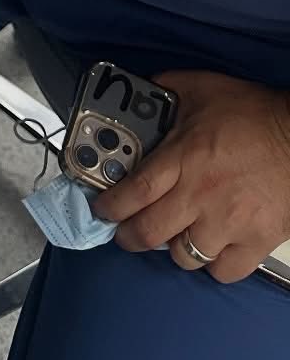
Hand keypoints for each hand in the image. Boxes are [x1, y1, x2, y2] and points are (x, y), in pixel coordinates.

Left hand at [94, 70, 289, 282]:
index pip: (134, 192)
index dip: (110, 207)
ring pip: (184, 256)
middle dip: (129, 237)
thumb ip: (165, 89)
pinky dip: (212, 265)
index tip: (102, 210)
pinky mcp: (256, 242)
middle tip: (125, 233)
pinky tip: (210, 249)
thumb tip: (140, 91)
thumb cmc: (253, 113)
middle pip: (150, 232)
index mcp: (182, 158)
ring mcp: (228, 223)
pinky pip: (223, 271)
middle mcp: (200, 196)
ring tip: (172, 236)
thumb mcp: (200, 88)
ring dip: (172, 248)